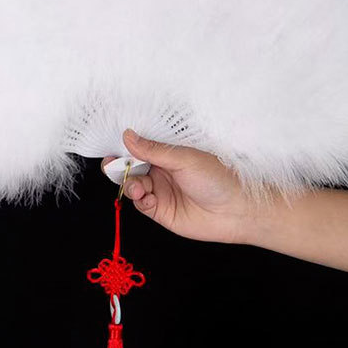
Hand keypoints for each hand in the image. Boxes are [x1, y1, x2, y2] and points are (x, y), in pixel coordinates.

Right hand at [105, 129, 262, 243]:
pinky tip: (147, 199)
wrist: (236, 210)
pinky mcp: (161, 211)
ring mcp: (161, 191)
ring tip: (138, 188)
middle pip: (131, 167)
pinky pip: (141, 204)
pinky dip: (139, 201)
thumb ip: (153, 150)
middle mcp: (162, 171)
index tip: (111, 148)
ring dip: (130, 185)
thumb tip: (128, 136)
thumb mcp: (184, 158)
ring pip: (133, 186)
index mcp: (169, 153)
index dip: (124, 148)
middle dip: (120, 168)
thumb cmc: (219, 178)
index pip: (140, 147)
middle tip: (113, 167)